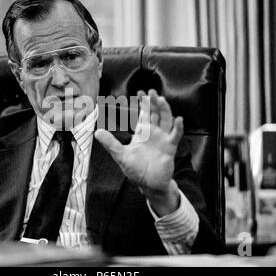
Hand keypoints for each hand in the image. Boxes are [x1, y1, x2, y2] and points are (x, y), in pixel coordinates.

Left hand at [95, 89, 183, 215]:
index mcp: (142, 132)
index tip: (140, 92)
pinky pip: (176, 136)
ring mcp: (163, 139)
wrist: (148, 184)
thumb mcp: (121, 155)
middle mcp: (154, 133)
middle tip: (151, 92)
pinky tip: (178, 120)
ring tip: (162, 100)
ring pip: (166, 121)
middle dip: (154, 102)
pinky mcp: (170, 148)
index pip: (143, 114)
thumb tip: (97, 132)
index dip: (143, 103)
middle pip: (155, 113)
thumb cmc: (136, 169)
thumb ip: (111, 143)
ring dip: (165, 110)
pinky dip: (178, 128)